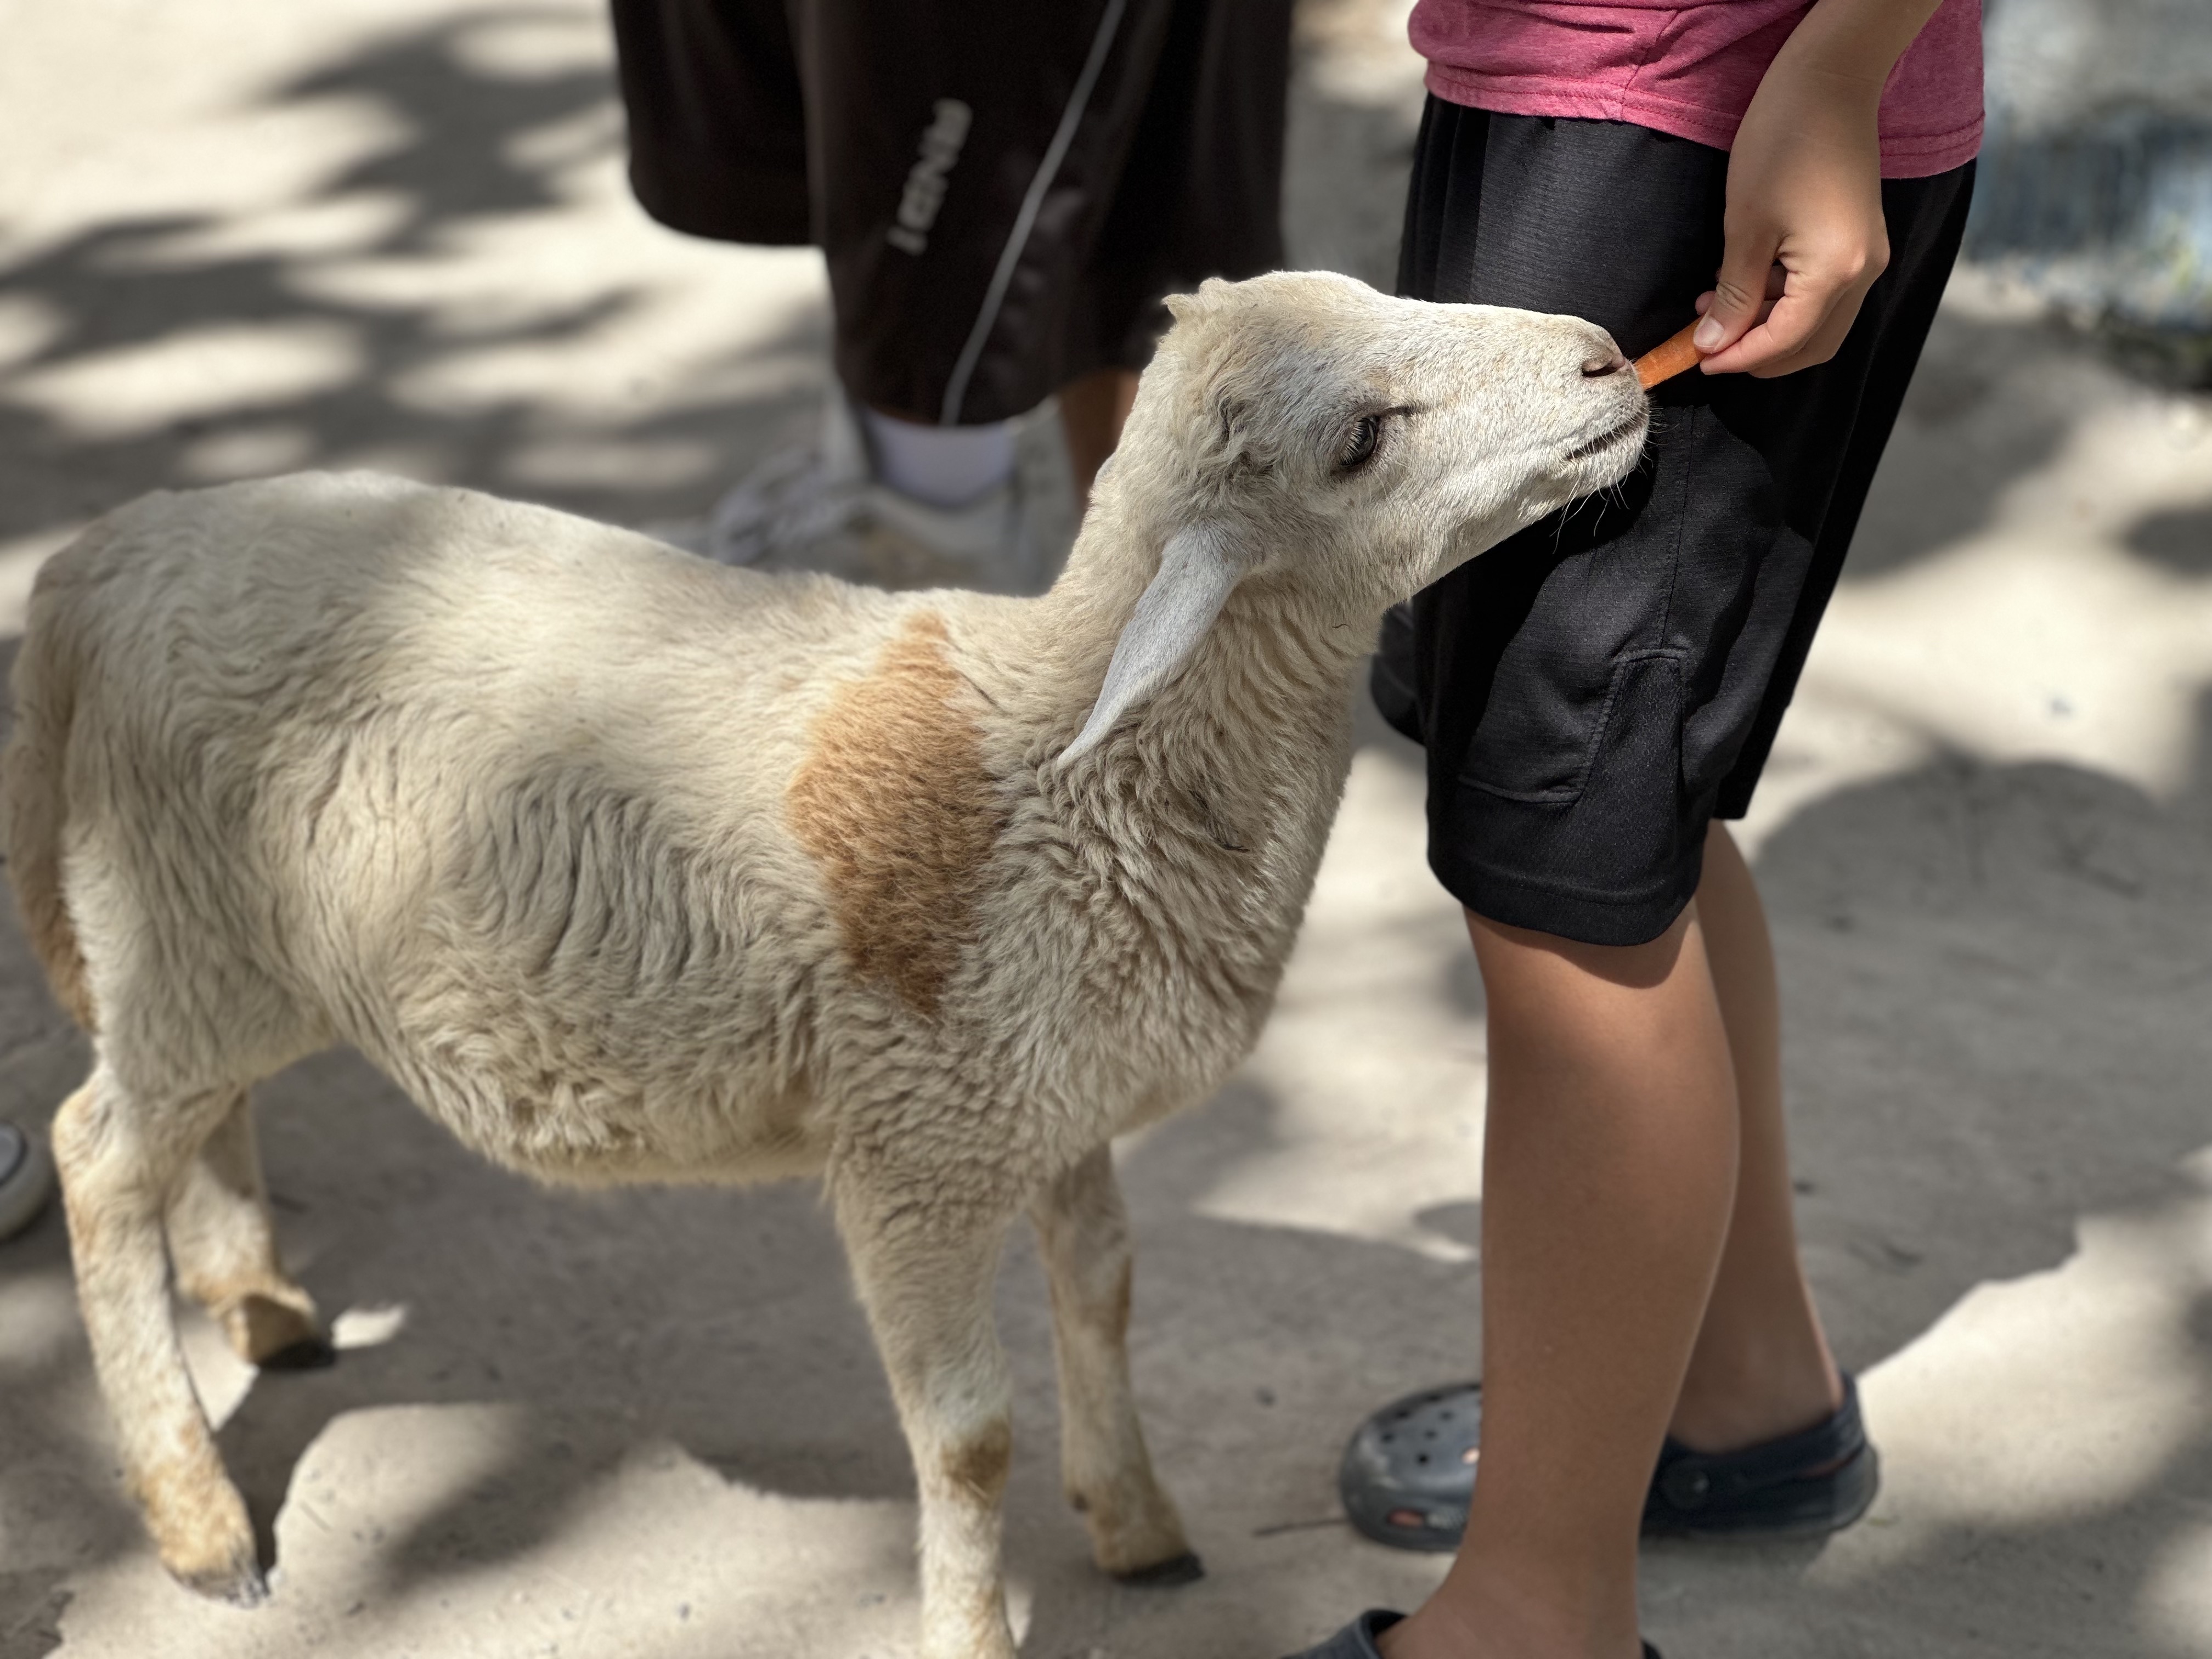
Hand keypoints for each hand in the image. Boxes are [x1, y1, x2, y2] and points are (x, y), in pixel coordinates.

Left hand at [1694, 41, 1891, 375]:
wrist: (1829, 82)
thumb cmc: (1783, 144)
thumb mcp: (1745, 227)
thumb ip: (1732, 295)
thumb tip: (1712, 344)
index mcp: (1837, 272)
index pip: (1785, 341)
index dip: (1739, 358)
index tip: (1698, 360)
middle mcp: (1864, 273)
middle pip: (1810, 345)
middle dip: (1758, 353)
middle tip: (1708, 344)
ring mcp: (1867, 257)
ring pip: (1818, 323)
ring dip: (1767, 325)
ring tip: (1714, 303)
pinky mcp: (1860, 242)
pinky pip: (1823, 293)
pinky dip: (1783, 300)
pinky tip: (1742, 281)